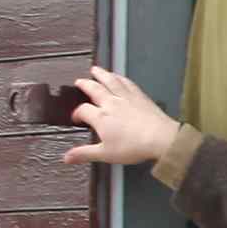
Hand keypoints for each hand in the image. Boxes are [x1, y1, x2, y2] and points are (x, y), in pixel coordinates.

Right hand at [60, 64, 182, 173]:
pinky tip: (119, 77)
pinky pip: (127, 82)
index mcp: (101, 117)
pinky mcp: (140, 96)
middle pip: (94, 89)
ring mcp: (126, 97)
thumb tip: (67, 157)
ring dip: (102, 74)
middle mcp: (112, 103)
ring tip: (96, 70)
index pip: (83, 110)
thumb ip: (84, 154)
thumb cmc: (133, 146)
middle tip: (79, 81)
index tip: (76, 117)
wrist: (160, 138)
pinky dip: (120, 78)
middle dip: (85, 84)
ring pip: (111, 81)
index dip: (77, 113)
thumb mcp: (105, 154)